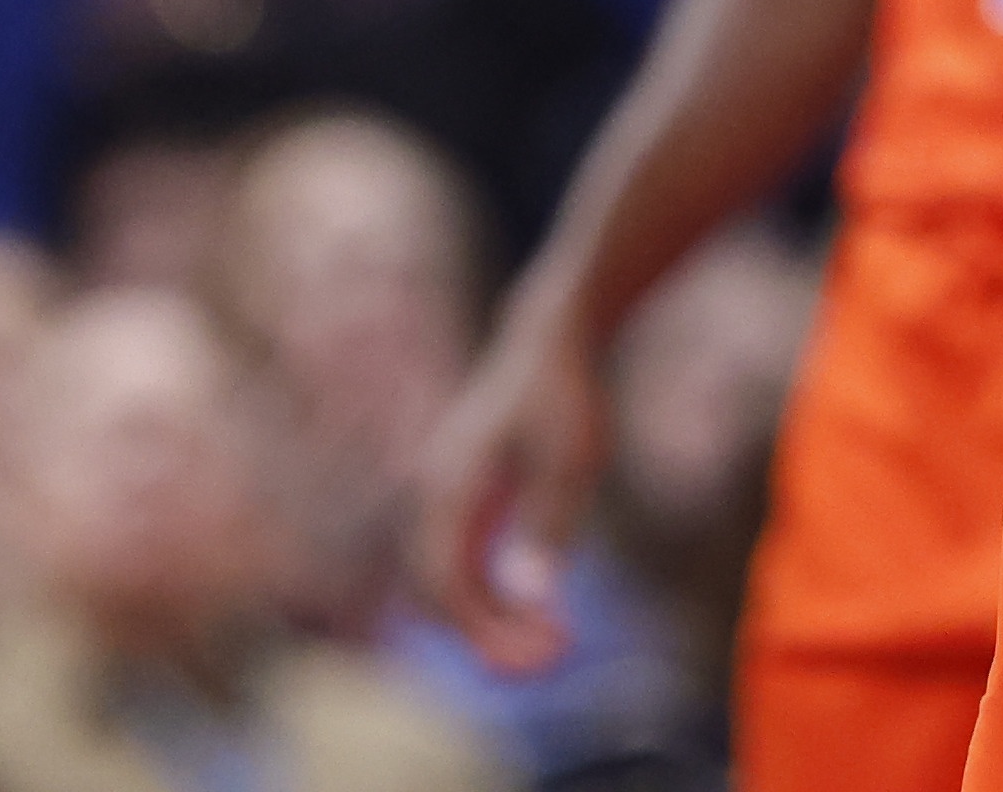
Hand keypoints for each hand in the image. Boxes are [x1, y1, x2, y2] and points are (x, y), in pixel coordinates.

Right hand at [408, 267, 617, 672]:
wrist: (552, 340)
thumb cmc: (564, 396)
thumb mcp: (570, 460)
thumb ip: (546, 525)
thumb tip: (529, 594)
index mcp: (448, 485)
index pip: (443, 580)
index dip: (481, 629)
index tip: (530, 659)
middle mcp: (432, 494)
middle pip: (440, 589)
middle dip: (489, 633)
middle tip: (549, 661)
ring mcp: (443, 497)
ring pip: (451, 581)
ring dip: (494, 618)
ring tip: (555, 640)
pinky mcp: (462, 500)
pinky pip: (465, 563)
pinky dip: (495, 594)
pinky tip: (539, 609)